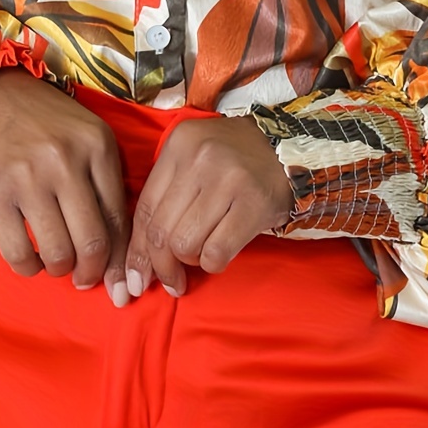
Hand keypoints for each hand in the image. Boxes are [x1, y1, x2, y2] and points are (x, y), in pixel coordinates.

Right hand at [0, 69, 132, 304]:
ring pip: (57, 252)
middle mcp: (65, 162)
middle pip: (92, 242)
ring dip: (60, 270)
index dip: (121, 259)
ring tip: (57, 265)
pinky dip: (28, 268)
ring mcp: (27, 178)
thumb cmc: (48, 124)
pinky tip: (31, 262)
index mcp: (98, 147)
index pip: (119, 219)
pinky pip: (17, 251)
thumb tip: (118, 253)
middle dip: (92, 273)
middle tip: (85, 279)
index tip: (118, 279)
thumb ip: (106, 185)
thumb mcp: (88, 139)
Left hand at [122, 115, 293, 297]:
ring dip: (189, 261)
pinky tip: (218, 257)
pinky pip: (216, 251)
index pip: (145, 208)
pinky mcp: (254, 203)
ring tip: (201, 255)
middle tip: (170, 282)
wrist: (291, 149)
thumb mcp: (195, 160)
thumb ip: (167, 195)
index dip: (137, 249)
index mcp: (179, 145)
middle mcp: (200, 158)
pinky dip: (212, 263)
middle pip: (161, 230)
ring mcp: (228, 179)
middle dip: (160, 266)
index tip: (136, 276)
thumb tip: (139, 257)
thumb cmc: (236, 162)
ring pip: (184, 244)